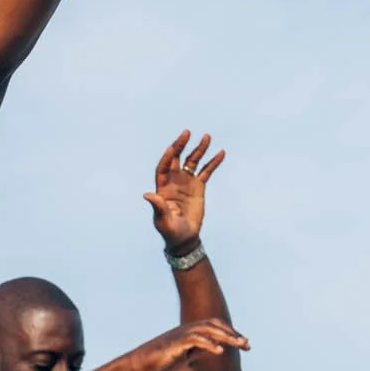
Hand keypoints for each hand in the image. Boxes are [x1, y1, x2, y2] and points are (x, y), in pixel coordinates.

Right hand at [127, 318, 248, 370]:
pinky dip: (209, 344)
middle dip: (233, 335)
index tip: (244, 344)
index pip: (216, 327)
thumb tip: (212, 352)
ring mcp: (182, 335)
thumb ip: (198, 351)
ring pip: (208, 330)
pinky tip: (219, 351)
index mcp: (191, 332)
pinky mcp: (176, 343)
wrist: (140, 363)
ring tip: (239, 345)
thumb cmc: (161, 361)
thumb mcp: (184, 356)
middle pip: (215, 326)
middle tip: (247, 344)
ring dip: (225, 337)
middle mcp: (188, 330)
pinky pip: (195, 341)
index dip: (231, 333)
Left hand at [145, 128, 224, 250]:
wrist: (184, 238)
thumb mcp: (162, 221)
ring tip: (207, 137)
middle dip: (181, 146)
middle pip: (176, 159)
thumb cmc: (170, 231)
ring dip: (199, 149)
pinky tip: (221, 153)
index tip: (173, 148)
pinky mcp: (198, 187)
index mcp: (162, 188)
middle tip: (187, 132)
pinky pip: (206, 171)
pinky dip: (213, 162)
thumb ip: (157, 207)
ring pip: (192, 162)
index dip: (167, 158)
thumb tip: (147, 194)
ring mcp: (186, 183)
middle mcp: (173, 182)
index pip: (163, 168)